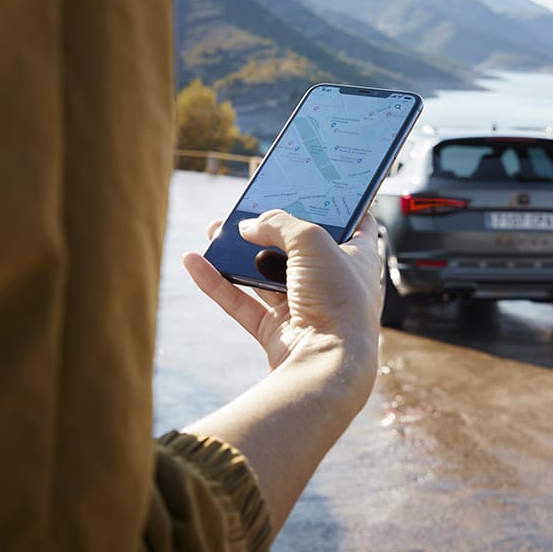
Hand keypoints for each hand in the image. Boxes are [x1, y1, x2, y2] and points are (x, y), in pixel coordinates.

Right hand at [182, 212, 381, 377]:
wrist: (326, 364)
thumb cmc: (337, 300)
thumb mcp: (313, 241)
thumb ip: (280, 223)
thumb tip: (251, 225)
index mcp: (359, 259)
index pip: (355, 223)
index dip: (336, 204)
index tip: (314, 187)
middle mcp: (333, 283)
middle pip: (298, 248)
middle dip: (270, 228)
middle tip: (248, 208)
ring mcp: (304, 309)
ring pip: (265, 274)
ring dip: (238, 253)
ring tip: (214, 229)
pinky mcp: (278, 331)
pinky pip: (242, 303)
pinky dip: (217, 283)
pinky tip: (194, 261)